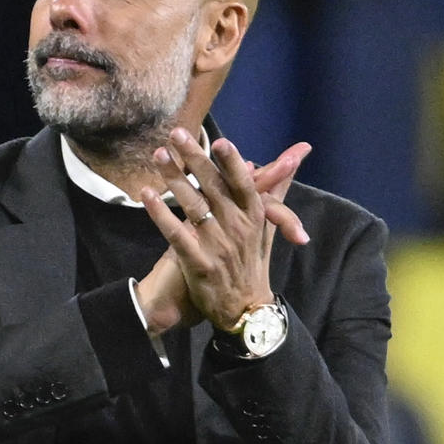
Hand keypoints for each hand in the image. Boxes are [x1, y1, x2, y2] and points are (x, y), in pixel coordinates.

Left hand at [134, 137, 311, 333]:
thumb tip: (297, 155)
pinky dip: (160, 213)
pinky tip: (146, 194)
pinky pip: (175, 234)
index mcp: (254, 216)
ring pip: (193, 205)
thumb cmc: (253, 261)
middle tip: (176, 134)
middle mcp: (237, 228)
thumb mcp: (269, 224)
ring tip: (159, 155)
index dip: (231, 163)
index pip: (244, 183)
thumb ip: (276, 188)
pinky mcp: (198, 263)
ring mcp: (217, 245)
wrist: (245, 309)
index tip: (218, 141)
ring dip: (174, 178)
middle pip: (214, 187)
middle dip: (194, 159)